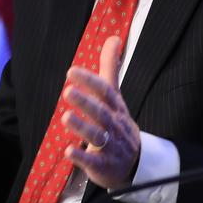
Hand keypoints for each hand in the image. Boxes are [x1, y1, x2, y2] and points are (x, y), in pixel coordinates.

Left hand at [61, 36, 140, 191]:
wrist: (136, 163)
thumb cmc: (119, 124)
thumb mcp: (116, 96)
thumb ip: (111, 68)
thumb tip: (113, 38)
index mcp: (115, 107)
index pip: (105, 91)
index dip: (90, 81)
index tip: (72, 72)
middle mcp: (113, 125)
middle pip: (101, 112)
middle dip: (86, 102)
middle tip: (67, 91)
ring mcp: (109, 145)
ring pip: (97, 135)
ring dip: (82, 127)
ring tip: (65, 118)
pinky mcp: (102, 165)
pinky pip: (92, 161)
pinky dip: (81, 156)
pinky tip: (69, 151)